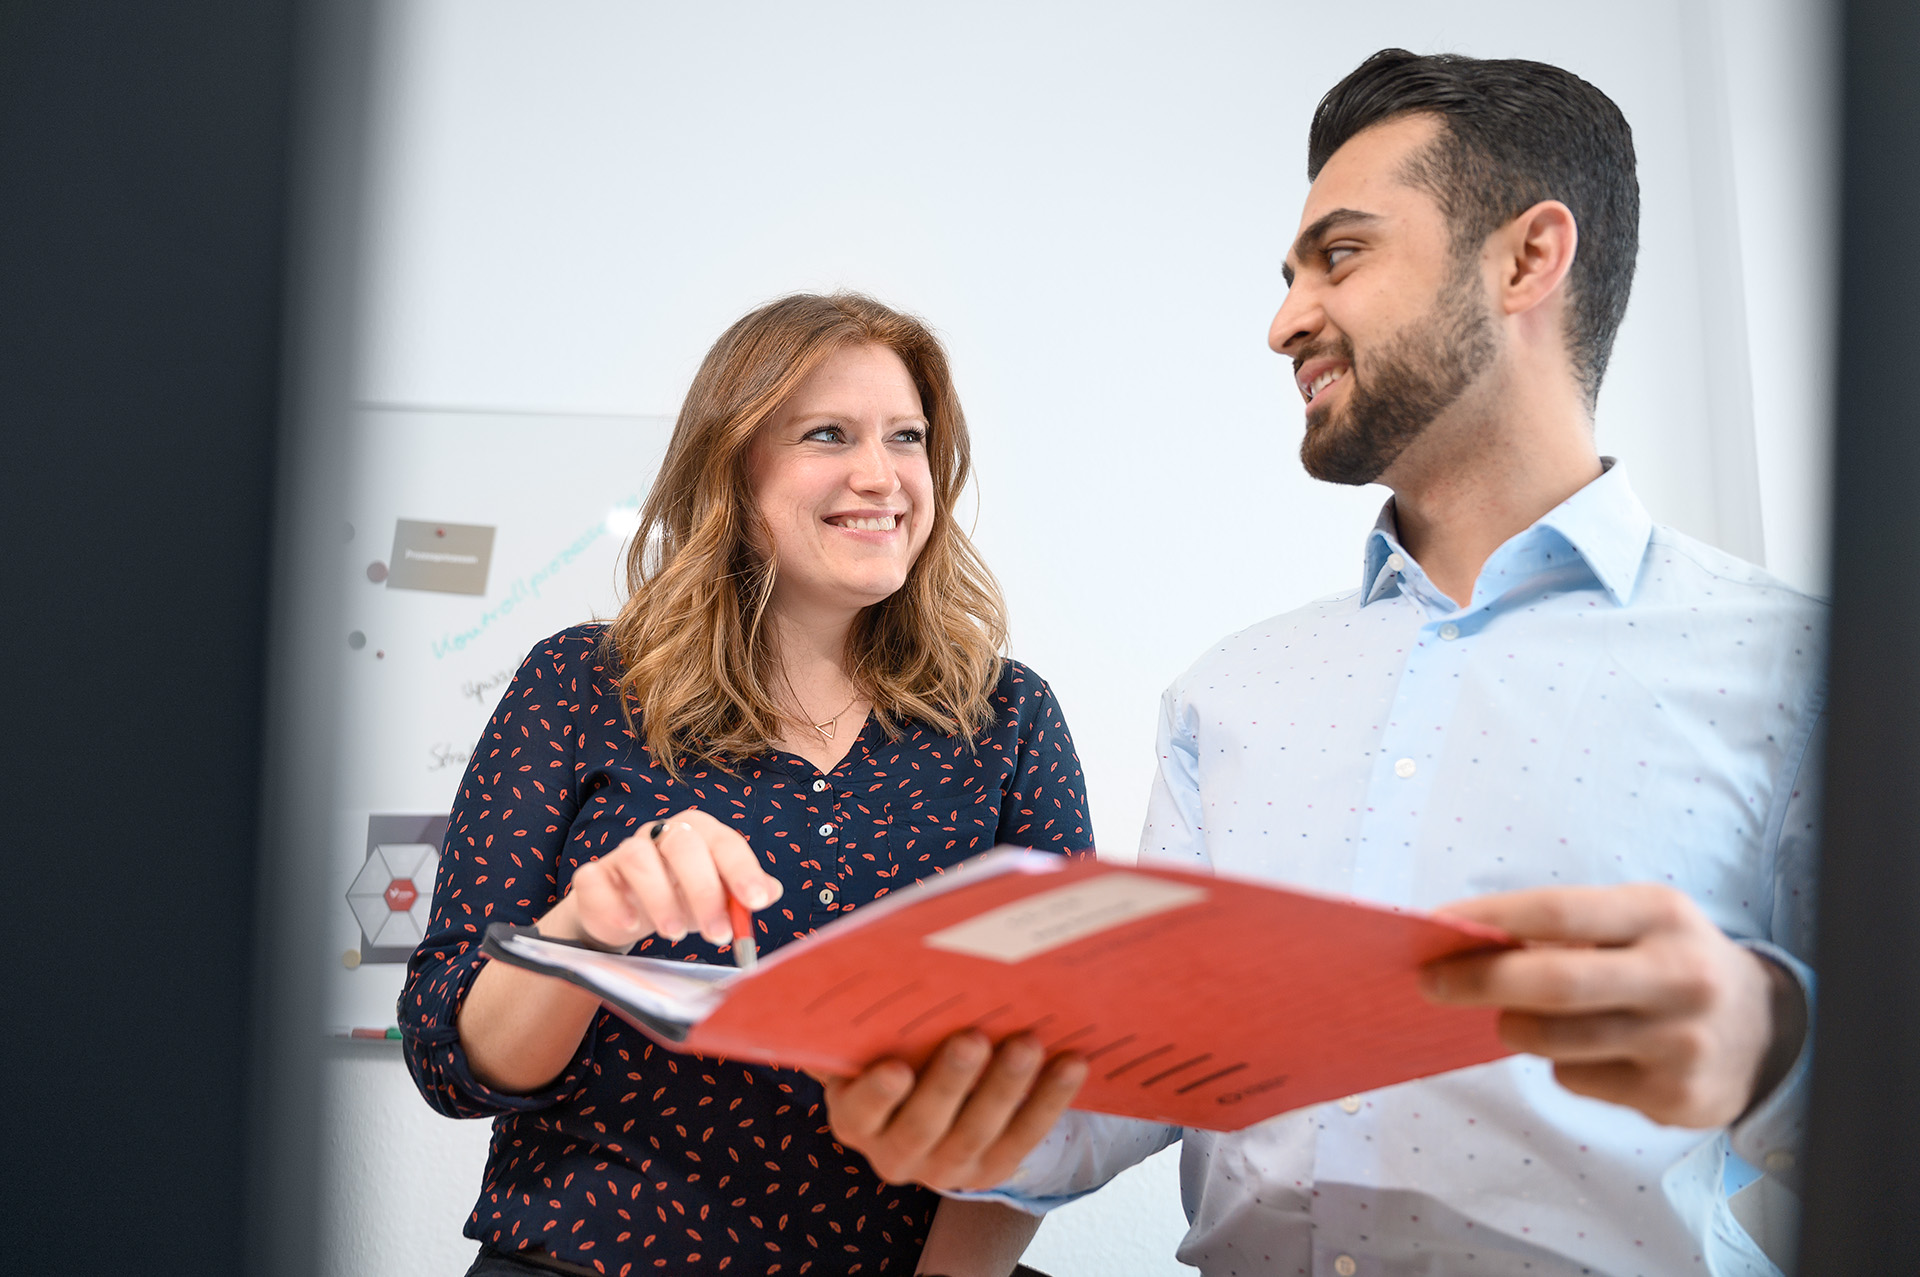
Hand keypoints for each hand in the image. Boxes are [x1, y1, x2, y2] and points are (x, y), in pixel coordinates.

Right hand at [542, 808, 780, 950]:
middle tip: (719, 933)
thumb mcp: (717, 898)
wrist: (625, 913)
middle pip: (682, 843)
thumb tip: (772, 891)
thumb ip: (742, 894)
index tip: (757, 902)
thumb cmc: (680, 899)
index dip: (742, 870)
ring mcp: (624, 852)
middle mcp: (661, 834)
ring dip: (660, 898)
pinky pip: (595, 878)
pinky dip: (613, 903)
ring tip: (676, 934)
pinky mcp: (594, 876)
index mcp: (699, 833)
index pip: (724, 841)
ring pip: (638, 857)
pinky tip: (631, 926)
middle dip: (704, 890)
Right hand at [816, 1030, 1088, 1189]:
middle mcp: (895, 1152)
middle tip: (972, 1037)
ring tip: (1028, 1042)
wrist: (935, 1096)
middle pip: (922, 1125)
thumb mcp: (879, 1038)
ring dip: (1006, 1086)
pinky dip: (1050, 1100)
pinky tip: (1071, 1064)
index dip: (877, 1094)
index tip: (896, 1067)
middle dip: (950, 1082)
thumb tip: (891, 960)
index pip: (860, 1111)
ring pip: (977, 1134)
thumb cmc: (901, 1048)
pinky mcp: (992, 1170)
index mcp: (856, 1117)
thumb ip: (880, 1017)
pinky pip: (1024, 1137)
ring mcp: (945, 1168)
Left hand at [1423, 884, 1804, 1128]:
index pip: (1556, 912)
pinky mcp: (1674, 1096)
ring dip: (1515, 1028)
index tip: (1436, 924)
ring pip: (1555, 1041)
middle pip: (1553, 982)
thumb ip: (1563, 931)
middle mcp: (1678, 974)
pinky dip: (1562, 1065)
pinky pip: (1578, 1080)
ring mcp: (1679, 1041)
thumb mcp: (1636, 924)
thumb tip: (1464, 941)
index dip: (1488, 919)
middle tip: (1431, 983)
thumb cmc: (1668, 962)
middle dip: (1478, 982)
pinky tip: (1591, 1051)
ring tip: (1514, 1018)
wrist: (1764, 1031)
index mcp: (1660, 914)